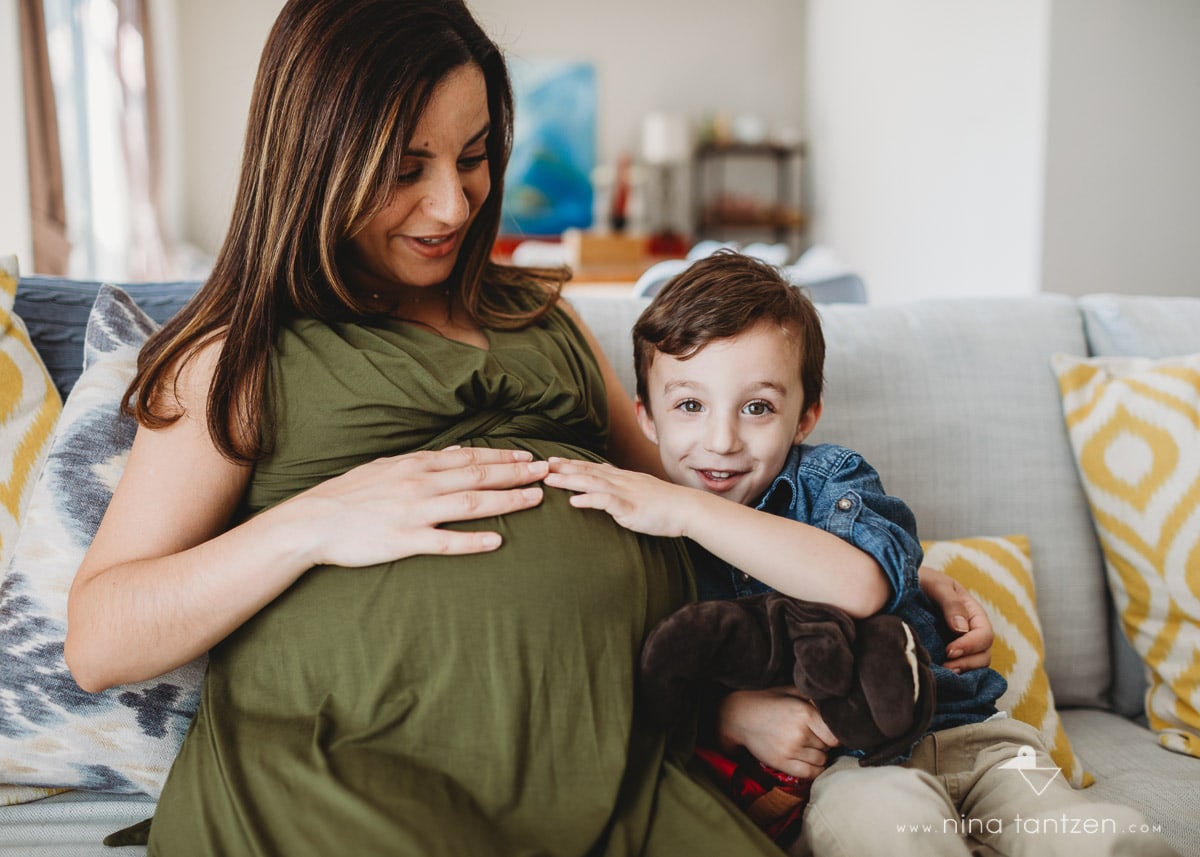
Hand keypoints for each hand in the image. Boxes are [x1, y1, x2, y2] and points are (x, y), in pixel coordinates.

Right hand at [294, 446, 547, 566]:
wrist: (311, 522)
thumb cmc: (348, 495)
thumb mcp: (384, 467)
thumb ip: (420, 462)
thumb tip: (451, 454)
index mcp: (415, 465)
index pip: (469, 457)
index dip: (502, 457)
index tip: (530, 457)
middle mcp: (419, 484)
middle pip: (478, 476)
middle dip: (516, 473)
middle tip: (547, 471)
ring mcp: (413, 513)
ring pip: (470, 504)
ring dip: (507, 501)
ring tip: (535, 499)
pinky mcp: (404, 541)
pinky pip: (445, 542)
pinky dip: (473, 541)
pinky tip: (498, 541)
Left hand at [542, 457, 692, 536]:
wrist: (686, 508)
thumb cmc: (664, 503)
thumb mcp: (639, 489)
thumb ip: (621, 485)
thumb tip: (605, 481)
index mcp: (622, 478)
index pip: (592, 467)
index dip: (571, 463)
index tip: (551, 461)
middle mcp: (620, 481)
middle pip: (587, 471)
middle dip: (563, 468)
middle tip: (541, 465)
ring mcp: (625, 493)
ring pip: (592, 483)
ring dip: (569, 481)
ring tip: (550, 480)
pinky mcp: (630, 508)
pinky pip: (606, 503)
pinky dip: (589, 500)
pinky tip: (574, 502)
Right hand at [715, 687, 837, 780]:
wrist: (738, 715)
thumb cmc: (766, 701)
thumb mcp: (790, 691)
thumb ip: (813, 698)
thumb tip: (834, 709)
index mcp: (805, 712)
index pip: (835, 734)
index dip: (833, 734)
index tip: (826, 733)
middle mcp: (800, 732)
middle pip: (827, 747)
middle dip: (823, 743)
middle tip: (812, 737)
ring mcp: (790, 750)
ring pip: (820, 761)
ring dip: (818, 756)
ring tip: (807, 747)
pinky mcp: (781, 763)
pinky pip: (809, 774)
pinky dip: (814, 770)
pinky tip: (808, 761)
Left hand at [918, 566, 993, 671]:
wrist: (896, 585)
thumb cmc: (920, 580)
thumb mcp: (936, 585)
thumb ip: (950, 603)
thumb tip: (961, 629)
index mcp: (972, 613)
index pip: (984, 635)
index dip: (971, 645)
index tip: (950, 650)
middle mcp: (969, 631)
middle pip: (983, 655)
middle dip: (968, 663)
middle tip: (946, 666)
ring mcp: (958, 644)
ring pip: (974, 665)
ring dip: (962, 671)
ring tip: (943, 672)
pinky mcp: (944, 654)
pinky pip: (957, 668)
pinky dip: (952, 674)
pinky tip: (938, 674)